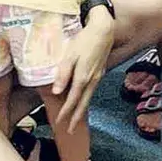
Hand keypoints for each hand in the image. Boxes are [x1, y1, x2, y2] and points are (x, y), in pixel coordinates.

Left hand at [49, 2, 117, 130]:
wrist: (104, 29)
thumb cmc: (84, 40)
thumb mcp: (70, 55)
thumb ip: (63, 73)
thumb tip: (57, 92)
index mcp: (83, 77)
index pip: (73, 100)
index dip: (66, 112)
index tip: (60, 122)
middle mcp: (92, 80)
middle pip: (83, 103)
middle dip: (76, 118)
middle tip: (71, 130)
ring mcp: (98, 76)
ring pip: (89, 97)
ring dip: (82, 109)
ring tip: (76, 118)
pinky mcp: (100, 72)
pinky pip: (92, 90)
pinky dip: (86, 99)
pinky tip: (83, 98)